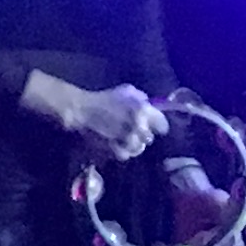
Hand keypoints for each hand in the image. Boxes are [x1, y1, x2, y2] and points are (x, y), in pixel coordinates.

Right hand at [35, 77, 167, 164]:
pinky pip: (125, 155)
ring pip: (139, 148)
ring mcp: (127, 139)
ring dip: (135, 145)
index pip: (162, 124)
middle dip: (145, 135)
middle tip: (138, 132)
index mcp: (142, 110)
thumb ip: (141, 97)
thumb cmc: (104, 98)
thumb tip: (149, 103)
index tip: (158, 127)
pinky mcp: (115, 149)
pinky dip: (123, 151)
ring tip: (128, 140)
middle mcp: (138, 126)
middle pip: (149, 138)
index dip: (160, 126)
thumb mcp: (126, 90)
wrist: (83, 110)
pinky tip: (119, 145)